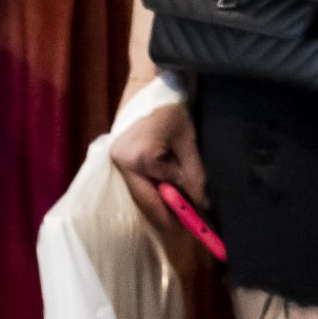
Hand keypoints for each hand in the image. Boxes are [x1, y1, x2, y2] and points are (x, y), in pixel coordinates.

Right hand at [108, 91, 206, 236]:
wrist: (147, 87)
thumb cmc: (171, 109)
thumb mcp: (188, 140)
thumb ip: (194, 174)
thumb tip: (202, 204)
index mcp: (142, 157)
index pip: (167, 189)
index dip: (183, 207)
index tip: (197, 224)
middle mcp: (123, 164)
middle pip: (146, 201)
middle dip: (166, 217)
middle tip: (185, 231)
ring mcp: (115, 163)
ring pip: (139, 196)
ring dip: (158, 208)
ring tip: (178, 220)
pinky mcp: (116, 162)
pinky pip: (135, 186)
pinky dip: (151, 196)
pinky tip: (165, 202)